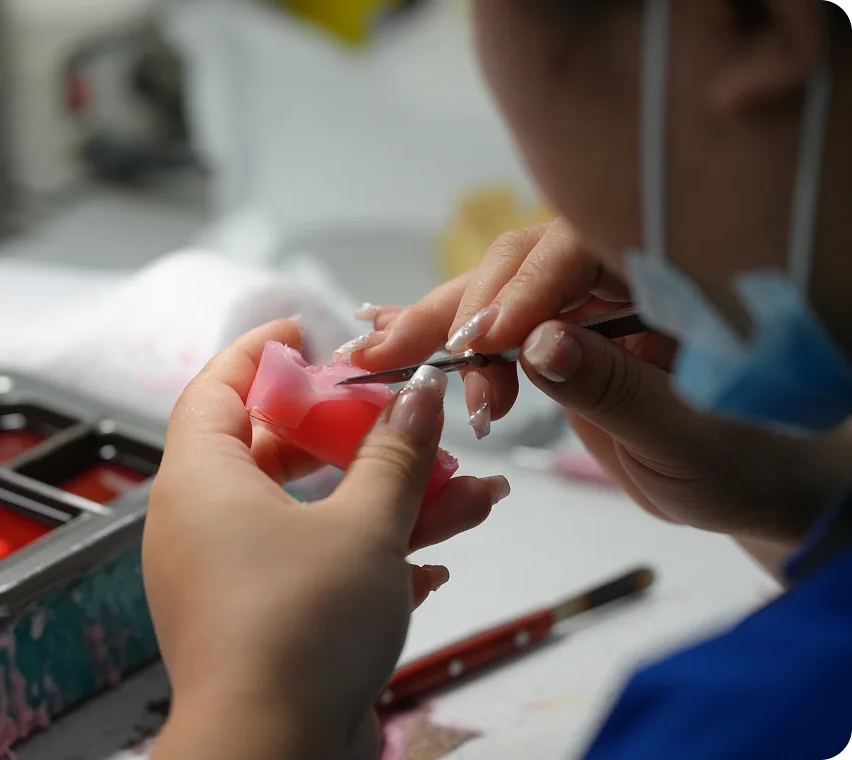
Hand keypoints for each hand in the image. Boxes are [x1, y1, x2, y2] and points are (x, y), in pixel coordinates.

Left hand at [145, 320, 507, 759]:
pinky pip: (306, 564)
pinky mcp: (252, 620)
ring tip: (464, 494)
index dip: (259, 352)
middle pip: (272, 449)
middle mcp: (198, 521)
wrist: (268, 753)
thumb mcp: (364, 525)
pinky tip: (432, 560)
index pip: (216, 386)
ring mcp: (223, 575)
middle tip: (397, 417)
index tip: (303, 329)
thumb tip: (420, 394)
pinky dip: (362, 554)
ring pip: (306, 513)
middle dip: (351, 435)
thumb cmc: (299, 629)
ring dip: (383, 501)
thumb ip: (394, 454)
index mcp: (201, 479)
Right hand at [354, 219, 849, 542]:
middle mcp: (611, 276)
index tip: (487, 339)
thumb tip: (538, 344)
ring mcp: (573, 308)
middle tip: (395, 353)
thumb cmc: (740, 461)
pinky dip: (435, 339)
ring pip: (489, 298)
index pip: (579, 251)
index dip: (526, 287)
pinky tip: (385, 337)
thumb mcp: (687, 434)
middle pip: (516, 268)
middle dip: (456, 311)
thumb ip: (616, 388)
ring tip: (377, 359)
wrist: (742, 487)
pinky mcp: (546, 342)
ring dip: (433, 331)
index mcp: (664, 274)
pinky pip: (485, 332)